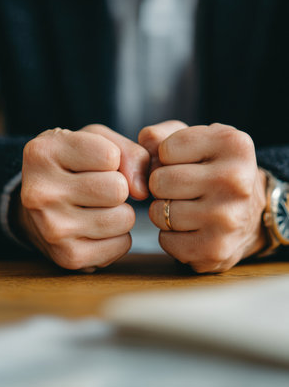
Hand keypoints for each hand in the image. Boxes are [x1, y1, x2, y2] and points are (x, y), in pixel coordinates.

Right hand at [18, 125, 149, 270]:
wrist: (40, 206)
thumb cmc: (75, 166)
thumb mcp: (97, 141)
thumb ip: (129, 152)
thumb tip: (141, 191)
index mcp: (43, 153)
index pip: (109, 156)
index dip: (113, 158)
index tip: (95, 162)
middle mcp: (40, 192)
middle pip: (117, 189)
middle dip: (119, 187)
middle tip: (99, 188)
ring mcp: (52, 228)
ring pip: (124, 218)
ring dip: (121, 212)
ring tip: (98, 207)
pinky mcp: (68, 256)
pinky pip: (122, 244)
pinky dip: (118, 236)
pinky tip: (97, 227)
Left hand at [139, 121, 266, 272]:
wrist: (248, 214)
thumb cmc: (211, 171)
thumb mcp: (193, 141)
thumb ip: (158, 137)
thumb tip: (137, 156)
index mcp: (232, 144)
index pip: (165, 149)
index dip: (165, 158)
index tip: (185, 163)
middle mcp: (235, 180)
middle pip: (159, 181)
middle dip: (161, 185)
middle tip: (182, 189)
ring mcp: (227, 218)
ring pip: (159, 213)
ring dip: (163, 212)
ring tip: (187, 207)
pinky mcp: (216, 249)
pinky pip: (165, 241)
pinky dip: (170, 237)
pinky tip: (191, 229)